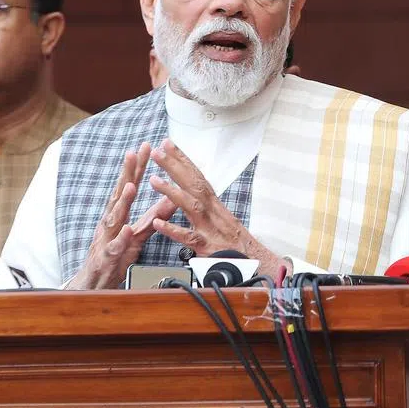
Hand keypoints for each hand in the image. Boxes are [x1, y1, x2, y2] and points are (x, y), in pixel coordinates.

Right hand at [64, 143, 176, 289]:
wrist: (96, 283)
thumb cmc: (116, 255)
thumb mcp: (138, 234)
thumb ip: (154, 217)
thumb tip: (172, 199)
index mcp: (119, 214)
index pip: (129, 186)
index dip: (137, 167)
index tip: (146, 147)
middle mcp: (111, 222)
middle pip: (119, 194)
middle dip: (127, 173)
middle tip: (134, 153)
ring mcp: (108, 238)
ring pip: (115, 217)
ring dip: (122, 201)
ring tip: (130, 186)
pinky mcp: (108, 256)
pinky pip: (115, 246)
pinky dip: (121, 237)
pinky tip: (126, 229)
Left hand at [147, 139, 284, 277]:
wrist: (255, 263)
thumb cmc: (235, 242)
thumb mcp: (221, 218)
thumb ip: (205, 204)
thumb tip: (191, 189)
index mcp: (214, 204)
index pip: (196, 176)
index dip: (182, 159)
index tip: (168, 144)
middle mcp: (213, 211)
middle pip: (193, 184)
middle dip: (174, 166)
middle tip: (157, 151)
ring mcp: (209, 228)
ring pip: (191, 206)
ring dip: (172, 192)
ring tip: (153, 180)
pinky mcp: (206, 247)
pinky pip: (188, 237)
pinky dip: (173, 229)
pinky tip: (158, 223)